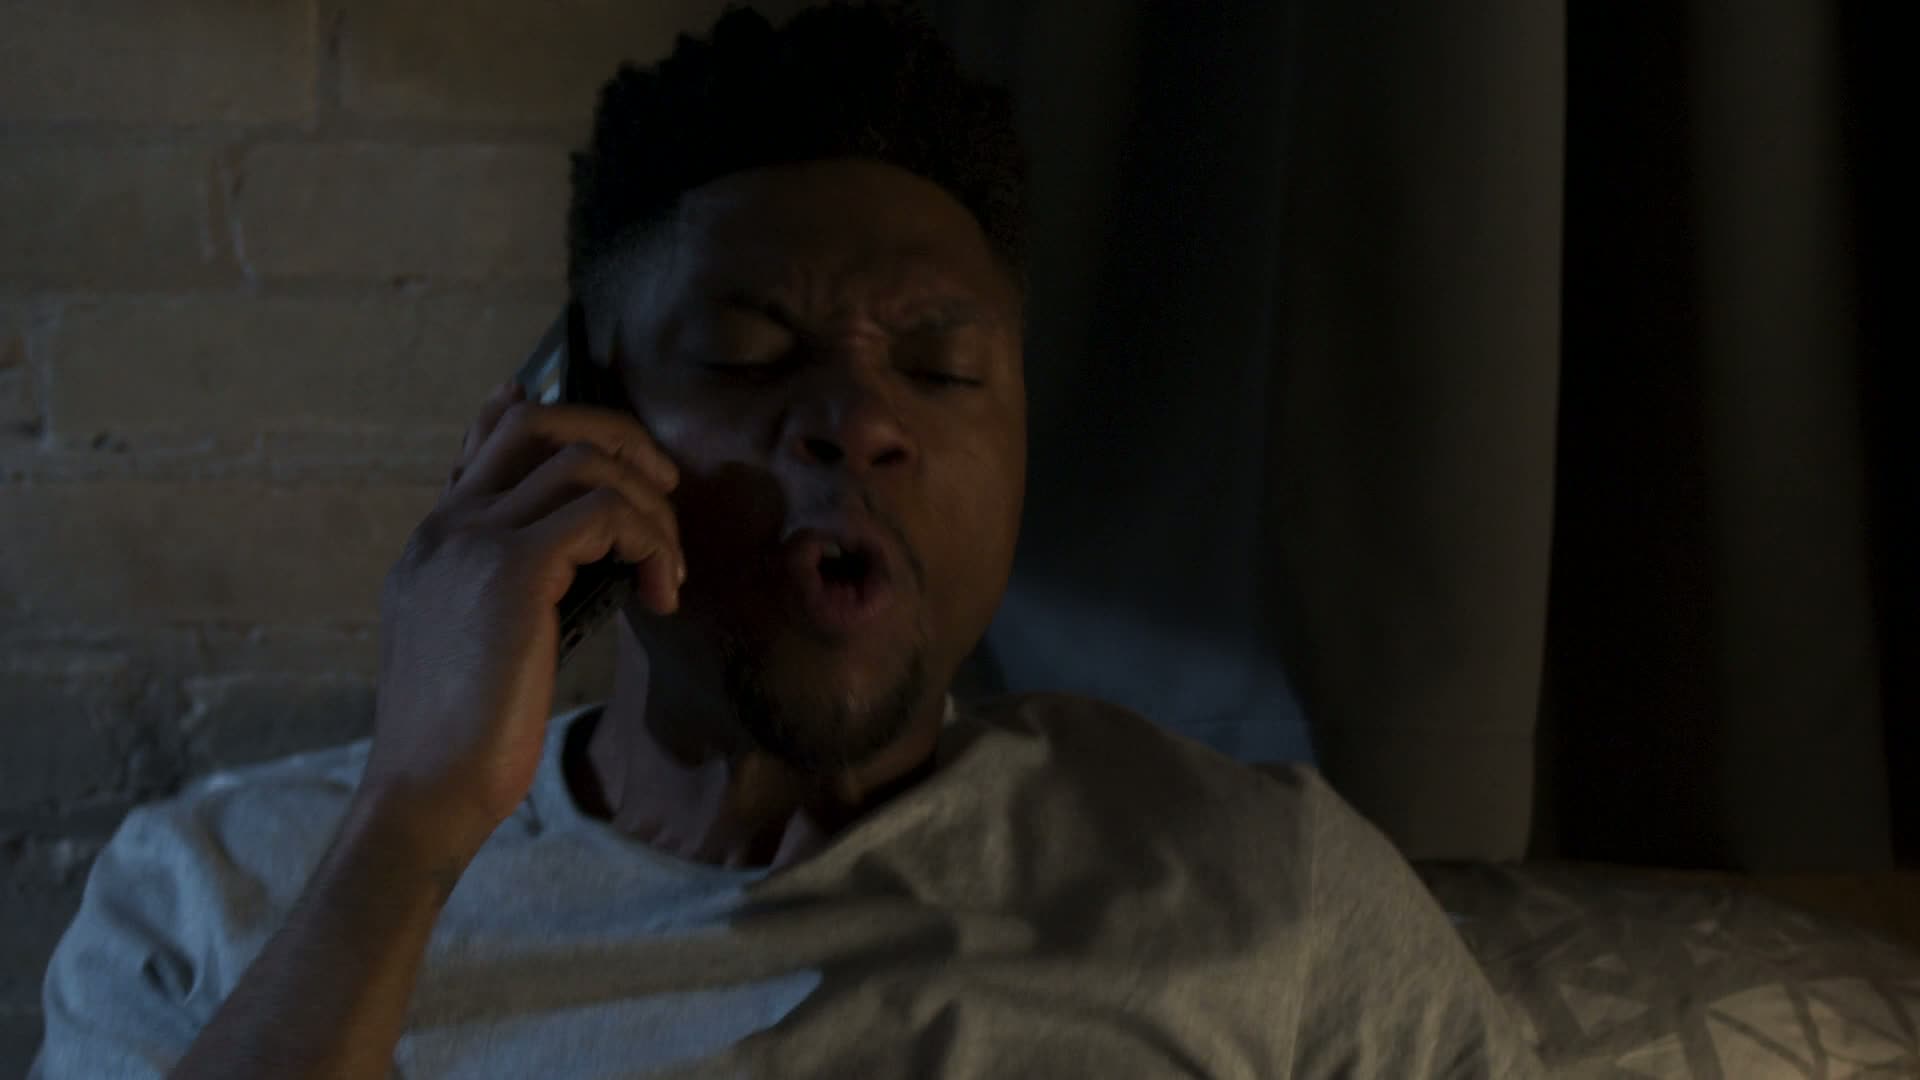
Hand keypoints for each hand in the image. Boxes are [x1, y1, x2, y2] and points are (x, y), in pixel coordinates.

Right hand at [357, 379, 684, 861]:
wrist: (427, 789)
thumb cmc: (462, 738)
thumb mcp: (476, 646)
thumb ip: (510, 590)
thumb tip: (566, 562)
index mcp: (435, 541)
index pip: (486, 441)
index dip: (544, 415)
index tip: (603, 435)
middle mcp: (449, 525)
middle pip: (538, 421)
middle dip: (620, 439)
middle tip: (666, 490)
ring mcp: (475, 539)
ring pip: (584, 459)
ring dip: (649, 505)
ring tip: (669, 568)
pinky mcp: (512, 568)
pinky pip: (606, 512)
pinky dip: (650, 541)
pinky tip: (661, 595)